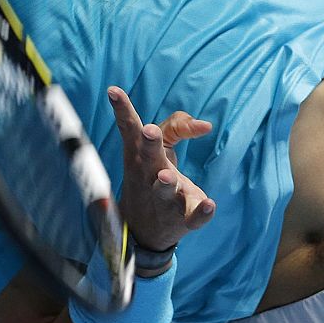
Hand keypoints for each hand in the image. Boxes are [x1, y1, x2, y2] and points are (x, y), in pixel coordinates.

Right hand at [106, 86, 215, 253]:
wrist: (143, 231)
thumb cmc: (152, 176)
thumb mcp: (160, 149)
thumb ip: (177, 126)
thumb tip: (204, 124)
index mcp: (138, 156)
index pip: (130, 129)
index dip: (123, 110)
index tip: (114, 91)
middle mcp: (148, 176)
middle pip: (148, 157)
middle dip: (149, 144)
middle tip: (150, 131)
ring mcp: (165, 199)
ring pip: (165, 190)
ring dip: (165, 183)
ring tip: (166, 175)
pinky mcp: (183, 219)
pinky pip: (193, 217)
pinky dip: (202, 212)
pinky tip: (210, 204)